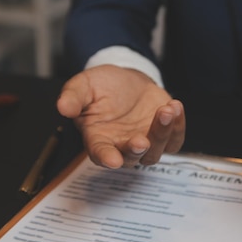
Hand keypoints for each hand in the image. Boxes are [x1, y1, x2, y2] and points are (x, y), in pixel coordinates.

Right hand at [57, 65, 184, 167]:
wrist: (126, 80)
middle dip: (137, 150)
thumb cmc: (102, 87)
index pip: (100, 154)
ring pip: (155, 151)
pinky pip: (174, 140)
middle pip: (131, 157)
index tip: (112, 161)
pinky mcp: (164, 136)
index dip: (106, 158)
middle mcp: (121, 146)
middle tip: (141, 140)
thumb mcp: (83, 86)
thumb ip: (73, 97)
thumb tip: (63, 107)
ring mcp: (145, 143)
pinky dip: (178, 127)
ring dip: (162, 134)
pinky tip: (175, 108)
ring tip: (165, 110)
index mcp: (98, 139)